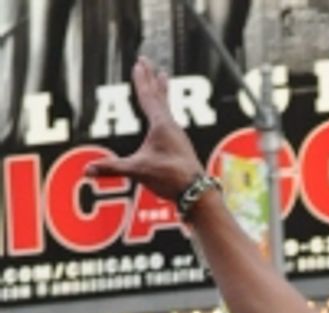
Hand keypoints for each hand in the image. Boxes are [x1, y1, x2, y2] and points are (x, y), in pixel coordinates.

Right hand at [83, 59, 202, 203]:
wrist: (197, 193)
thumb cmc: (171, 178)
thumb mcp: (138, 171)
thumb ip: (113, 168)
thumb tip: (88, 170)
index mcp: (161, 125)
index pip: (148, 96)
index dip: (141, 80)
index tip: (139, 63)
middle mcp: (171, 126)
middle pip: (159, 96)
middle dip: (151, 78)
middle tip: (148, 61)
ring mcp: (178, 136)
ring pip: (167, 107)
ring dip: (162, 91)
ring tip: (162, 78)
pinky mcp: (181, 147)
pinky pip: (171, 122)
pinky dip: (167, 111)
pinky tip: (167, 116)